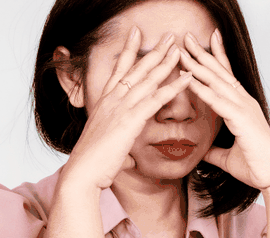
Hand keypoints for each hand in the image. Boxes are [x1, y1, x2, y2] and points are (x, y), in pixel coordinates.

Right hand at [61, 27, 192, 189]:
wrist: (83, 172)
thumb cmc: (93, 164)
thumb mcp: (108, 149)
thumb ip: (119, 147)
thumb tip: (127, 160)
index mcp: (104, 103)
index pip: (119, 70)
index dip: (129, 51)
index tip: (137, 34)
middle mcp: (111, 100)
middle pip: (136, 69)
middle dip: (153, 50)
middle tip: (169, 36)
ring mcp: (120, 108)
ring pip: (147, 79)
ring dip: (165, 62)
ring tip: (179, 48)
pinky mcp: (130, 120)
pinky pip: (156, 99)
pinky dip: (173, 86)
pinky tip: (187, 78)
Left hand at [180, 29, 269, 190]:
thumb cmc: (256, 166)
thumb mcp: (227, 157)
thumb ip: (214, 151)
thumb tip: (202, 151)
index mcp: (243, 107)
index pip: (228, 76)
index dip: (216, 57)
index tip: (206, 40)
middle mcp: (245, 102)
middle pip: (220, 72)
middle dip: (202, 53)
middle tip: (186, 37)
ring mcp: (244, 109)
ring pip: (217, 81)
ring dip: (198, 64)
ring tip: (182, 50)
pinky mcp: (242, 119)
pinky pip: (217, 100)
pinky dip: (201, 88)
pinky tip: (188, 78)